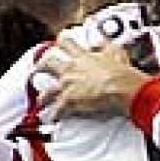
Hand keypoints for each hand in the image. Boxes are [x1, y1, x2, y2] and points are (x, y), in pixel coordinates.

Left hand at [35, 35, 149, 120]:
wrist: (122, 89)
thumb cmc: (121, 73)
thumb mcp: (115, 52)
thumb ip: (104, 45)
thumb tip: (99, 42)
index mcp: (82, 57)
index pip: (66, 43)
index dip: (61, 42)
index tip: (58, 42)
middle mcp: (71, 70)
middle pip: (47, 64)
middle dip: (41, 68)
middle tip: (37, 70)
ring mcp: (68, 85)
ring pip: (47, 92)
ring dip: (43, 98)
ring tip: (41, 102)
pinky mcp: (69, 101)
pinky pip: (57, 110)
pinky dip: (54, 115)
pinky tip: (52, 118)